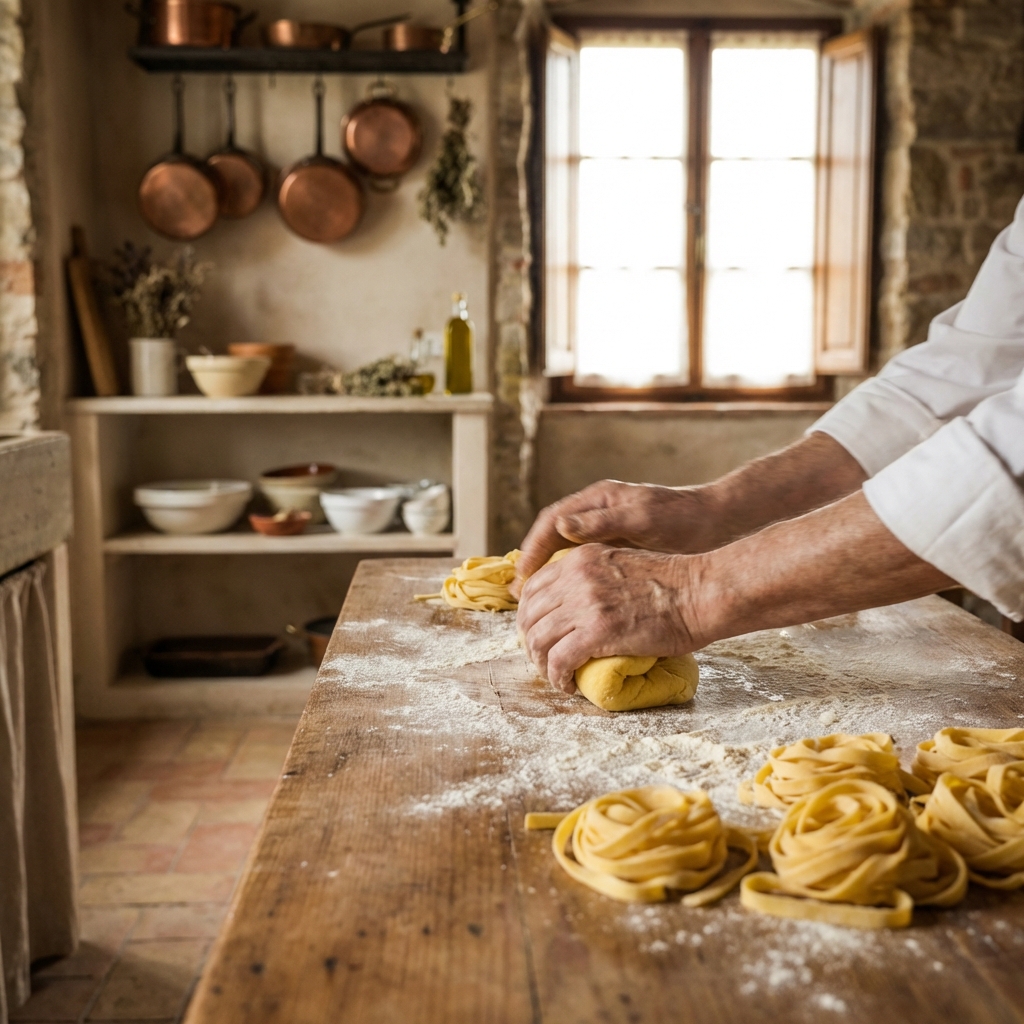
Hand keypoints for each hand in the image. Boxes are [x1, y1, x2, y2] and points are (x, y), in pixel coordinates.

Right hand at [509, 480, 718, 599]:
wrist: (714, 521)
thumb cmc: (682, 518)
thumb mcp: (643, 517)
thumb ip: (603, 521)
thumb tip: (561, 526)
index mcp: (598, 500)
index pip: (551, 522)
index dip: (532, 550)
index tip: (522, 577)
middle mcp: (595, 512)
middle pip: (551, 538)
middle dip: (533, 565)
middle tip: (519, 596)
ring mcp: (606, 528)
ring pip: (564, 552)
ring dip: (548, 576)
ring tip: (534, 604)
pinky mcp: (616, 546)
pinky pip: (582, 563)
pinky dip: (569, 582)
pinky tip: (566, 603)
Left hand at [516, 544, 701, 692]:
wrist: (700, 592)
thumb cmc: (674, 584)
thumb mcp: (622, 565)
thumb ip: (595, 577)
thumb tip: (579, 605)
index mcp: (581, 558)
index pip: (534, 587)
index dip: (529, 615)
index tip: (538, 633)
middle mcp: (576, 576)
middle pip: (529, 614)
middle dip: (530, 641)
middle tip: (544, 659)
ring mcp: (585, 603)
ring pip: (538, 639)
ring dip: (541, 663)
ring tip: (556, 676)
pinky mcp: (598, 631)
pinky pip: (559, 660)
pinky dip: (558, 678)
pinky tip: (569, 686)